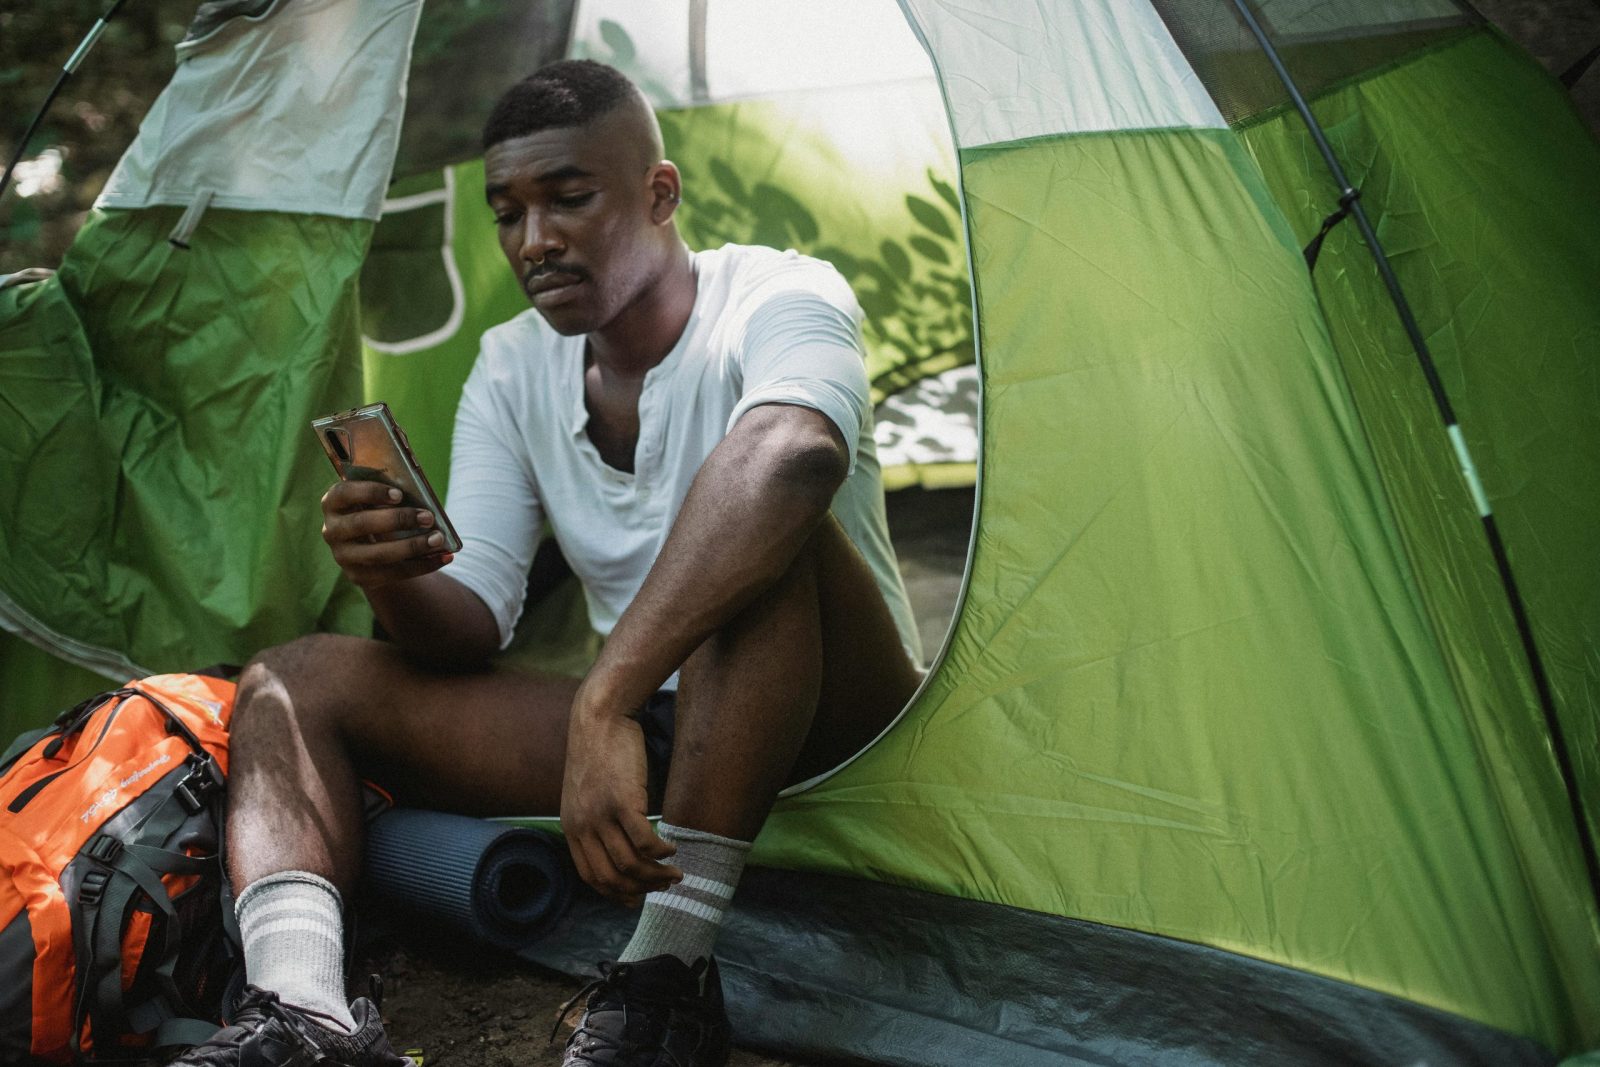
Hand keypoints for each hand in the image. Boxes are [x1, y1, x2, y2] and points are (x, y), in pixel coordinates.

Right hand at [320, 480, 451, 588]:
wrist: (372, 545)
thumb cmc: (379, 510)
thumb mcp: (379, 499)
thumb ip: (392, 495)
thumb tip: (423, 498)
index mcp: (334, 503)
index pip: (345, 493)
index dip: (370, 492)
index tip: (399, 494)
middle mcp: (331, 530)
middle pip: (362, 524)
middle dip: (397, 520)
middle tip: (428, 517)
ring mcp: (343, 556)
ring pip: (377, 554)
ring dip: (412, 547)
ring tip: (438, 539)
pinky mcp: (358, 576)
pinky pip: (392, 573)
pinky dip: (422, 565)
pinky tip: (444, 557)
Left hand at [560, 693, 680, 906]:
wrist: (600, 717)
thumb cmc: (600, 750)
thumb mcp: (587, 791)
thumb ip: (596, 819)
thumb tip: (620, 843)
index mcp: (572, 826)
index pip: (591, 876)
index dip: (616, 893)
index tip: (637, 898)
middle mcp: (583, 826)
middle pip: (612, 877)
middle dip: (641, 889)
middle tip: (664, 886)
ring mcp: (601, 815)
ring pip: (631, 864)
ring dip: (656, 875)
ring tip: (675, 873)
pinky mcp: (623, 801)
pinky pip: (645, 841)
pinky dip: (662, 852)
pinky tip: (673, 849)